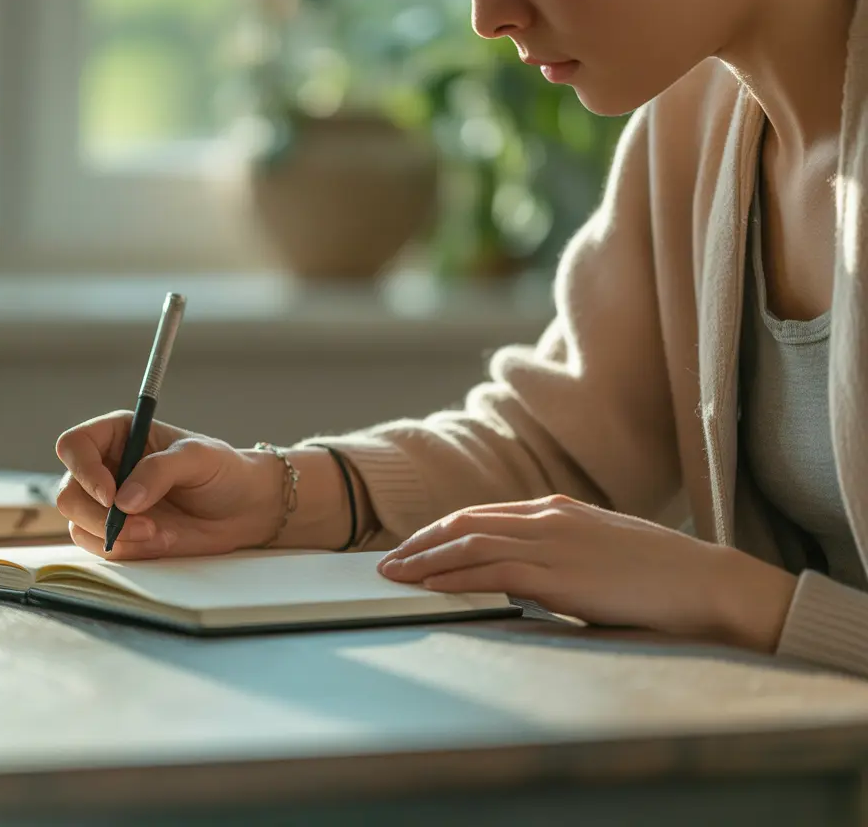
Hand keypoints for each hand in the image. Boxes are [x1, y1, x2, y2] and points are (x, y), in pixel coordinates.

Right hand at [54, 411, 280, 558]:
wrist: (244, 508)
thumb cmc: (223, 471)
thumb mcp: (198, 458)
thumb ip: (160, 471)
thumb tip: (124, 500)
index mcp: (117, 435)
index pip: (74, 445)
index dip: (83, 470)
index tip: (111, 493)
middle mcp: (106, 468)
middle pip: (68, 493)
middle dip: (99, 515)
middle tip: (142, 524)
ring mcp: (108, 504)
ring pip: (79, 525)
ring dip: (116, 537)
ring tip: (159, 534)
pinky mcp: (119, 533)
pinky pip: (102, 548)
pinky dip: (128, 550)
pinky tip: (161, 540)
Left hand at [377, 495, 798, 650]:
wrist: (707, 585)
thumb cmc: (662, 578)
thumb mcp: (601, 555)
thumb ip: (561, 558)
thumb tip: (525, 580)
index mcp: (558, 509)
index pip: (482, 514)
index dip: (442, 530)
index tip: (414, 546)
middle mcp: (548, 517)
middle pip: (464, 522)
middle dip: (420, 542)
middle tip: (388, 561)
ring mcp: (552, 541)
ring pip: (468, 542)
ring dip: (424, 559)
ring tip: (393, 575)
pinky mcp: (557, 573)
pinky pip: (489, 568)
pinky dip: (451, 574)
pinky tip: (427, 586)